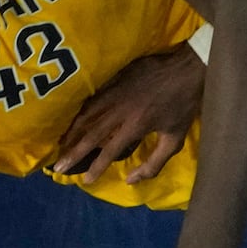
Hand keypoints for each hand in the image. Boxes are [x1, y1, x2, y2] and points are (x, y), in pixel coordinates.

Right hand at [40, 44, 203, 182]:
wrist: (189, 67)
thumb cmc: (184, 105)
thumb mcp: (175, 139)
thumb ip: (154, 163)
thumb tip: (130, 180)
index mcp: (136, 124)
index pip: (109, 150)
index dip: (96, 167)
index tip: (84, 180)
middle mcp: (121, 109)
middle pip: (91, 133)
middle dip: (73, 152)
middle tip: (57, 167)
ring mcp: (116, 90)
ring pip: (87, 113)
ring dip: (72, 131)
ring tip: (60, 144)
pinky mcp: (116, 77)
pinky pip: (93, 97)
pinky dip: (80, 110)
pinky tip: (73, 119)